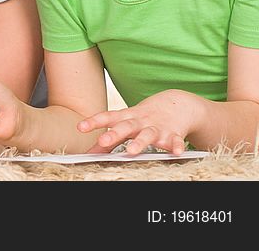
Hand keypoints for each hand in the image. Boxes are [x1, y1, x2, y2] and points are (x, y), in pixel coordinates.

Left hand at [78, 89, 205, 154]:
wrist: (177, 104)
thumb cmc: (144, 118)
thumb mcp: (126, 124)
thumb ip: (109, 140)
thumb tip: (89, 153)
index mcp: (126, 118)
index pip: (107, 118)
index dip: (94, 122)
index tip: (80, 127)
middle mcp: (140, 122)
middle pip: (125, 126)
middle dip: (114, 134)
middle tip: (102, 141)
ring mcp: (157, 127)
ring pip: (148, 134)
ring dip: (140, 142)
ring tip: (132, 151)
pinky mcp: (174, 134)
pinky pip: (176, 140)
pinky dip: (177, 146)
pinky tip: (176, 152)